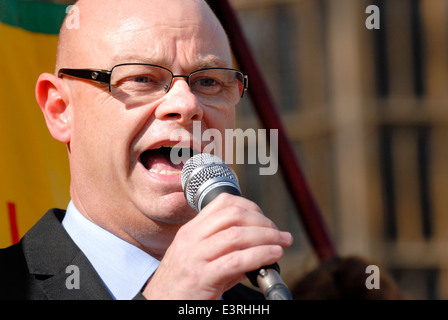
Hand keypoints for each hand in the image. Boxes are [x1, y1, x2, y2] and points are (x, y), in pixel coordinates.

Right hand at [141, 193, 292, 299]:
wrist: (158, 306)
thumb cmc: (181, 286)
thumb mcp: (198, 259)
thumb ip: (226, 249)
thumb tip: (259, 246)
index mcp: (190, 231)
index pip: (223, 203)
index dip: (250, 206)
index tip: (265, 220)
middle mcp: (190, 239)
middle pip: (233, 215)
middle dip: (263, 222)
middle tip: (279, 234)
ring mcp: (194, 257)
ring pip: (237, 235)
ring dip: (266, 237)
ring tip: (282, 243)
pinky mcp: (201, 278)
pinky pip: (236, 260)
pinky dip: (260, 255)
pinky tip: (273, 256)